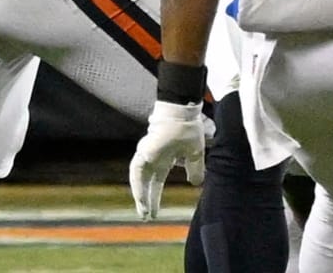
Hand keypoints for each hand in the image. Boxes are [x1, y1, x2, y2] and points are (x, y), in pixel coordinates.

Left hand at [129, 101, 211, 219]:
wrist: (182, 114)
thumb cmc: (189, 129)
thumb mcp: (195, 155)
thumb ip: (195, 169)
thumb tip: (195, 183)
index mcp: (165, 159)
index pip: (157, 182)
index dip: (156, 196)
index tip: (156, 212)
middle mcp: (153, 159)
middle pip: (147, 184)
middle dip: (147, 201)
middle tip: (146, 217)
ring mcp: (146, 156)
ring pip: (139, 180)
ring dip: (141, 196)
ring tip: (144, 212)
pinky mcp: (142, 153)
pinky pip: (136, 172)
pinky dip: (138, 186)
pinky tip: (141, 198)